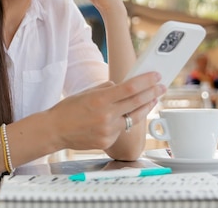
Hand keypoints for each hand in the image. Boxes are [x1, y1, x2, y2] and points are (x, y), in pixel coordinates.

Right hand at [47, 72, 164, 150]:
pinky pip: (121, 129)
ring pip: (134, 118)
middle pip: (137, 102)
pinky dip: (124, 122)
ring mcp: (108, 131)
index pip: (130, 88)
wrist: (55, 130)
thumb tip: (123, 87)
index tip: (156, 76)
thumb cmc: (69, 109)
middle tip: (161, 86)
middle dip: (152, 93)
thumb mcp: (87, 93)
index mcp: (100, 100)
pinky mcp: (108, 142)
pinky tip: (123, 116)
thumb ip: (107, 89)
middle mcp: (106, 116)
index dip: (146, 81)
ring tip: (153, 99)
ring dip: (145, 108)